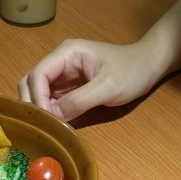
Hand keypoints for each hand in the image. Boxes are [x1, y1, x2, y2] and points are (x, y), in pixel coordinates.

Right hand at [18, 39, 159, 121]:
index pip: (38, 74)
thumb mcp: (108, 87)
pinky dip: (50, 111)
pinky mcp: (70, 87)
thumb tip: (54, 116)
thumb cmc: (132, 71)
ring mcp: (64, 74)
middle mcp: (61, 62)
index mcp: (66, 53)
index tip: (46, 118)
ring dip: (40, 108)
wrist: (149, 65)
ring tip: (50, 126)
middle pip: (32, 81)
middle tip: (43, 125)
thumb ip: (79, 101)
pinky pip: (52, 99)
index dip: (36, 96)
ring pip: (39, 92)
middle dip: (33, 102)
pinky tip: (57, 124)